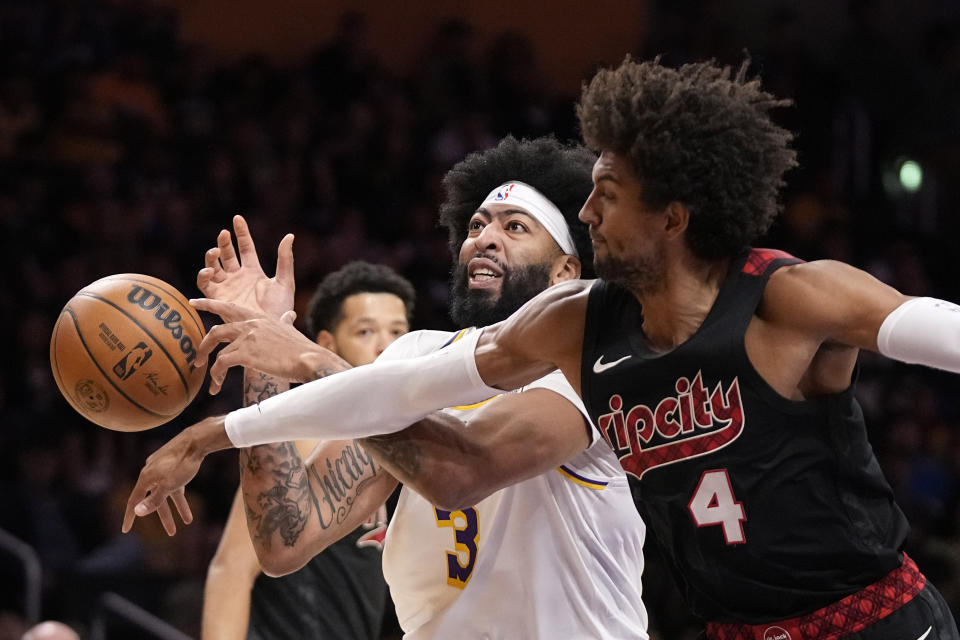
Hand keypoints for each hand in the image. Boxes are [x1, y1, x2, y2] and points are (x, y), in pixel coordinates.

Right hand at [122, 415, 231, 533]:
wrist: (198, 439)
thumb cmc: (183, 463)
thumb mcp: (169, 485)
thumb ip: (154, 500)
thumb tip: (137, 511)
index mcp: (146, 477)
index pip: (134, 501)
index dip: (130, 516)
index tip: (126, 530)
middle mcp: (151, 472)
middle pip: (155, 499)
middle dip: (165, 517)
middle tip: (172, 533)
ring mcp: (162, 467)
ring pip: (168, 492)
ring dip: (178, 507)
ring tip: (188, 521)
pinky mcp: (173, 463)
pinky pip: (174, 483)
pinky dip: (180, 493)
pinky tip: (184, 499)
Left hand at [190, 299, 336, 392]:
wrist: (310, 360)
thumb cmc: (303, 349)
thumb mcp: (291, 330)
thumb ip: (286, 322)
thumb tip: (290, 315)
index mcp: (259, 318)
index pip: (228, 308)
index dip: (209, 304)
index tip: (193, 302)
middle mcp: (250, 324)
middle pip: (216, 331)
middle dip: (204, 345)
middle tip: (198, 359)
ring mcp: (247, 338)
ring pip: (216, 350)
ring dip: (210, 368)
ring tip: (211, 382)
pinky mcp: (245, 354)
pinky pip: (221, 364)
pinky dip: (216, 377)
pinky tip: (216, 387)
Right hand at [198, 214, 294, 320]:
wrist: (269, 330)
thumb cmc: (280, 309)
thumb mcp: (285, 282)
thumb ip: (285, 260)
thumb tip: (289, 236)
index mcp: (253, 271)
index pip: (245, 247)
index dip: (241, 233)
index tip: (237, 218)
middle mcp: (238, 278)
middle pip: (227, 254)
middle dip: (224, 242)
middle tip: (223, 234)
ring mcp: (227, 288)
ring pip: (214, 266)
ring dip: (211, 257)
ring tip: (216, 251)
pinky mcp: (217, 299)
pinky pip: (205, 284)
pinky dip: (204, 275)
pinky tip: (210, 270)